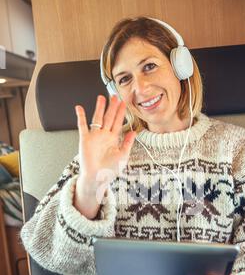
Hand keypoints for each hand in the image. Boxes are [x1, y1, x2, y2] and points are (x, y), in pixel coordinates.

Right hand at [74, 95, 135, 218]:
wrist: (98, 178)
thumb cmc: (110, 170)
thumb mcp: (123, 156)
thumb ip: (128, 143)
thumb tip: (134, 132)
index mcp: (113, 139)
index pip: (118, 122)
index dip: (121, 112)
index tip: (124, 102)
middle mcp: (104, 135)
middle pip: (108, 117)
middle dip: (112, 107)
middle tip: (114, 96)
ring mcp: (94, 136)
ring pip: (97, 119)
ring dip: (99, 108)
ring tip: (101, 98)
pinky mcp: (85, 139)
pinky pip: (82, 126)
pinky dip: (81, 117)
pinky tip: (79, 108)